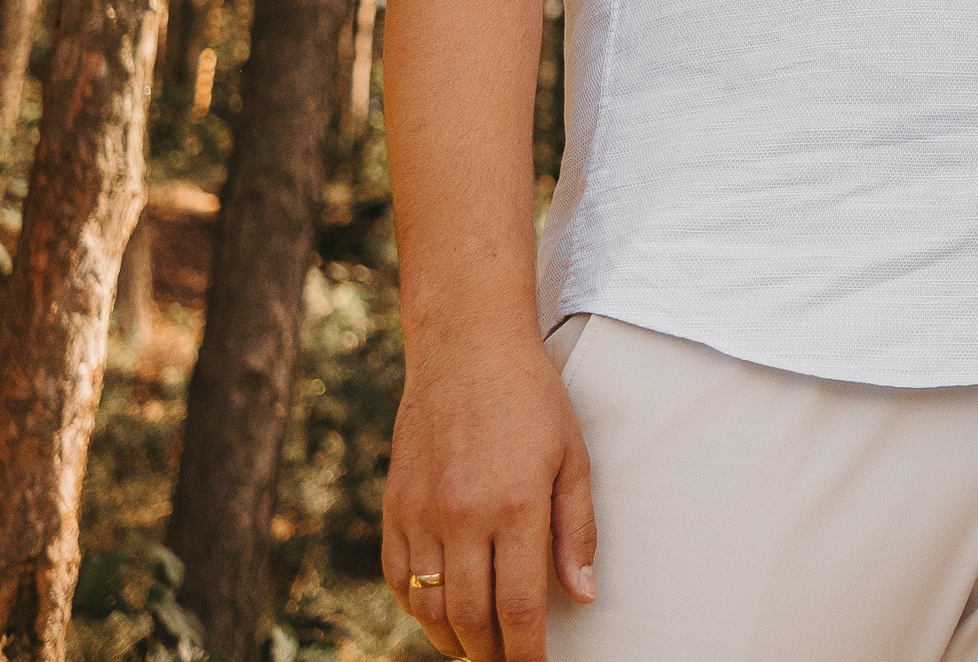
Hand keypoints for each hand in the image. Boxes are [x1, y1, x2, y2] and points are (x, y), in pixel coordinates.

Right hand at [383, 335, 595, 661]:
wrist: (466, 347)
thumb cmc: (533, 398)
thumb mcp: (572, 458)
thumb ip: (577, 531)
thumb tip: (582, 595)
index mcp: (515, 506)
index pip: (518, 608)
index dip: (527, 653)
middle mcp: (462, 516)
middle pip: (470, 619)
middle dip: (490, 656)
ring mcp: (422, 512)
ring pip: (429, 606)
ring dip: (452, 641)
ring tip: (476, 650)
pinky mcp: (395, 504)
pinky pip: (398, 577)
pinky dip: (417, 607)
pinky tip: (439, 615)